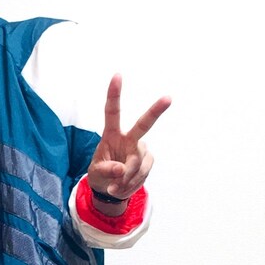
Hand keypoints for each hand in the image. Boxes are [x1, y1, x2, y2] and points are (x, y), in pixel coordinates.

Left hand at [87, 75, 170, 201]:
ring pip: (137, 164)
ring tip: (114, 187)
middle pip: (144, 124)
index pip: (112, 111)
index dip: (114, 94)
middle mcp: (129, 138)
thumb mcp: (96, 174)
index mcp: (111, 134)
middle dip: (156, 110)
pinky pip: (142, 175)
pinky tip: (123, 187)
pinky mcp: (148, 162)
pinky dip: (130, 185)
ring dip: (125, 180)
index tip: (117, 75)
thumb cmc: (100, 175)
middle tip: (169, 98)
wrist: (109, 189)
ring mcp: (140, 150)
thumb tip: (121, 170)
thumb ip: (106, 170)